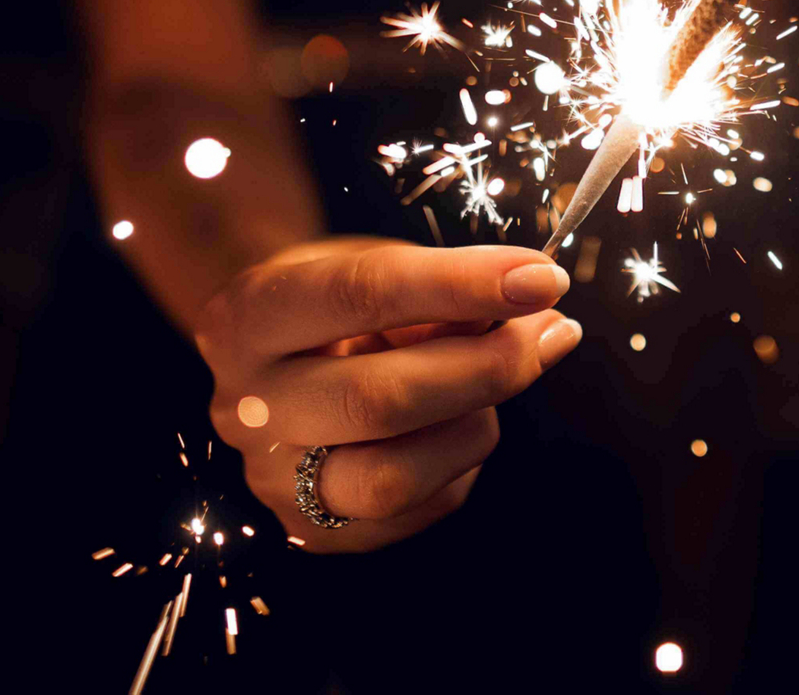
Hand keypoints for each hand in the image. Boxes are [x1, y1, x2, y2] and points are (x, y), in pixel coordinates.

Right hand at [196, 238, 578, 551]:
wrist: (274, 358)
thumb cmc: (338, 302)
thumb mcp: (373, 265)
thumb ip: (442, 287)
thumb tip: (534, 310)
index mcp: (249, 316)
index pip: (360, 294)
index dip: (460, 284)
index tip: (538, 277)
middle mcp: (246, 405)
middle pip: (377, 400)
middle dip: (486, 367)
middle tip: (552, 333)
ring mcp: (271, 480)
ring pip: (394, 477)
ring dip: (475, 423)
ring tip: (497, 378)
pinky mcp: (314, 533)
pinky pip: (418, 509)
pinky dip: (460, 459)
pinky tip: (461, 420)